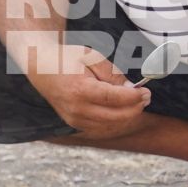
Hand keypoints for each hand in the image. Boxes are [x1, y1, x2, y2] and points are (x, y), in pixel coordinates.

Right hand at [32, 43, 150, 138]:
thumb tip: (132, 89)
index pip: (115, 98)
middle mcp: (76, 109)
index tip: (146, 91)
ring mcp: (74, 119)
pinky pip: (100, 129)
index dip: (134, 97)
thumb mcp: (92, 58)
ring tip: (136, 103)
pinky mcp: (74, 124)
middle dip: (135, 108)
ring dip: (127, 117)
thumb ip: (113, 74)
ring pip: (109, 126)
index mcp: (80, 90)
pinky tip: (122, 111)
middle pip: (115, 116)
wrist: (41, 67)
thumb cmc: (66, 59)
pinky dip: (114, 122)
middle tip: (146, 97)